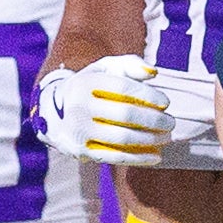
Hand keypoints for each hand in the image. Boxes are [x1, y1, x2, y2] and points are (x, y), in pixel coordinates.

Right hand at [33, 55, 174, 165]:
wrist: (51, 113)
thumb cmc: (90, 88)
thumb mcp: (103, 69)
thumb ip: (129, 65)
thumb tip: (153, 74)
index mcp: (85, 83)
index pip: (124, 89)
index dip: (150, 96)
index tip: (165, 103)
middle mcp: (79, 107)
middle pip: (126, 115)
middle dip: (155, 120)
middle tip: (170, 123)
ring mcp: (78, 131)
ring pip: (123, 138)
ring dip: (151, 139)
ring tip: (166, 137)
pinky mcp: (81, 151)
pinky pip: (115, 157)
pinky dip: (139, 158)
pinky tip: (156, 156)